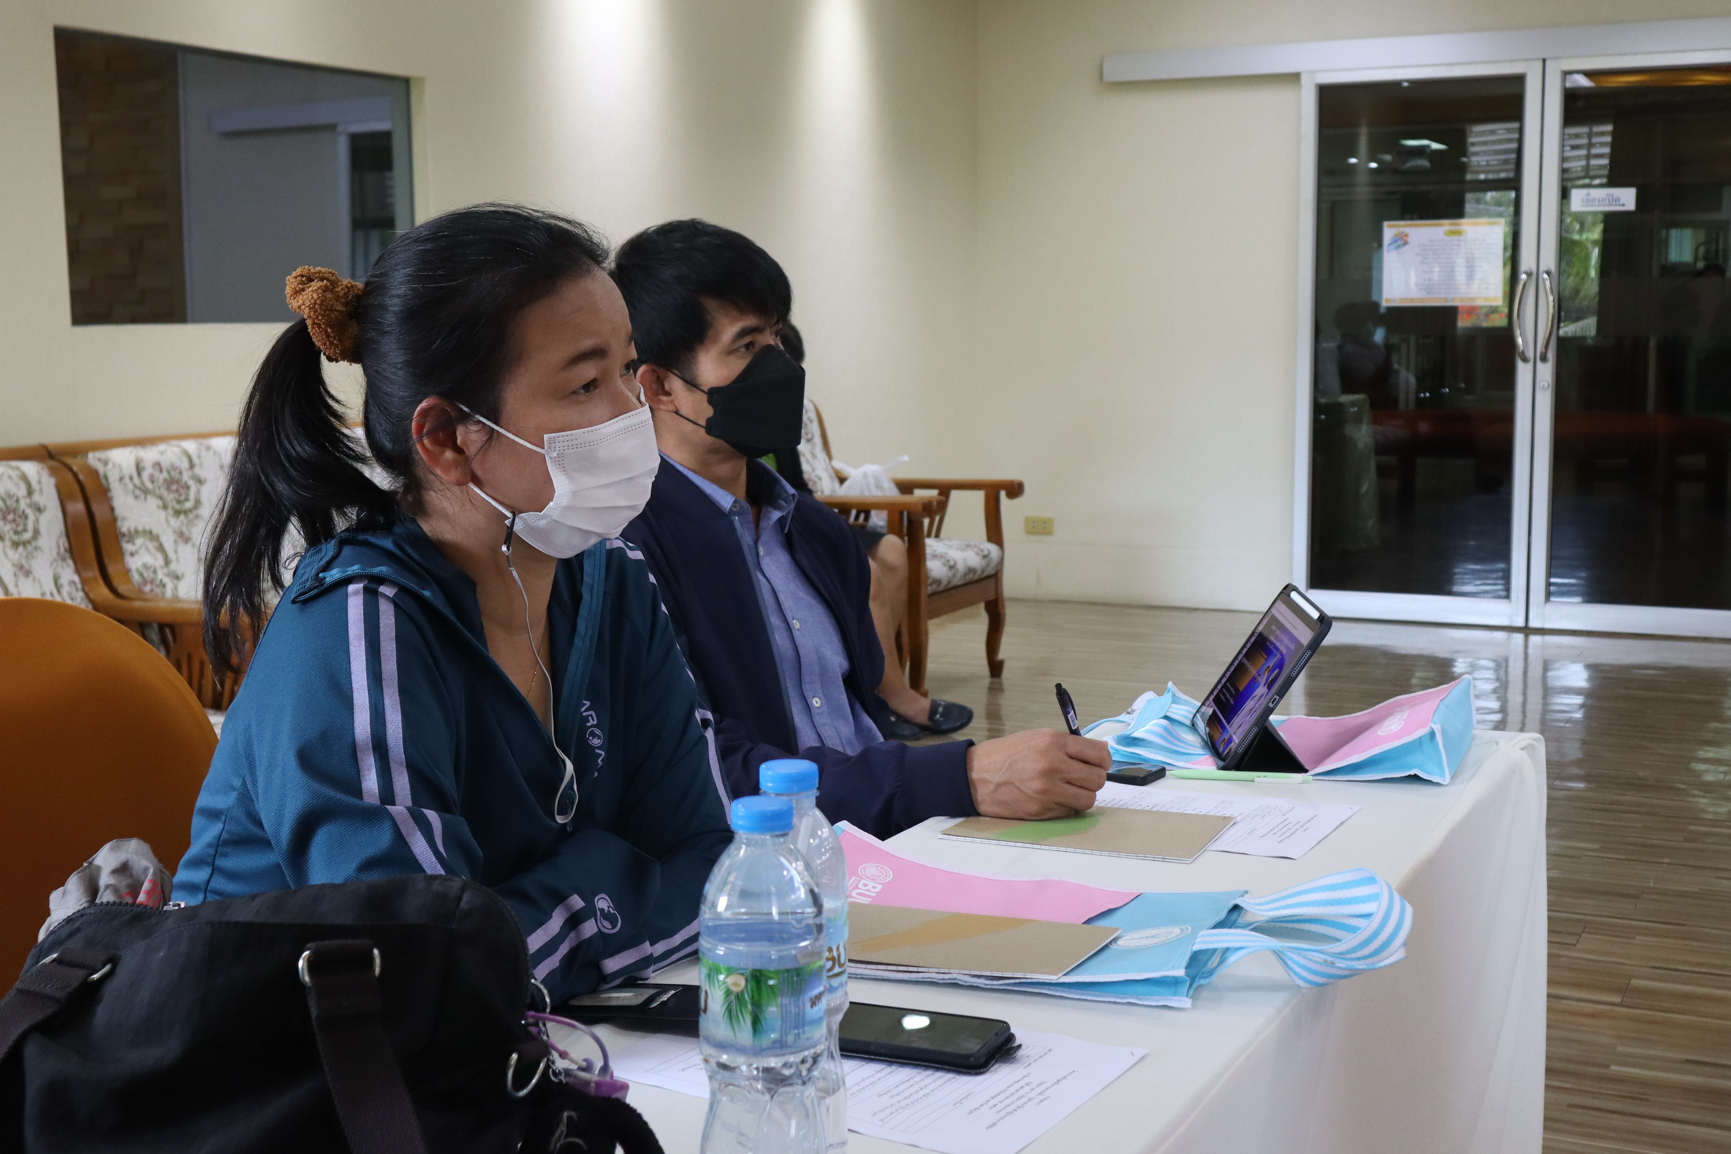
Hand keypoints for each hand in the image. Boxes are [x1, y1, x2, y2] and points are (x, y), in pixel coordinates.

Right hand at [965, 730, 1110, 820]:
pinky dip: (1067, 806)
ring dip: (1082, 795)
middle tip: (1082, 777)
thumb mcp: (1037, 738)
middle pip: (1098, 779)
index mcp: (1053, 742)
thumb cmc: (1006, 755)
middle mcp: (1053, 766)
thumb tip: (1100, 755)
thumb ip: (1068, 745)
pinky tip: (1053, 797)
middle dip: (1093, 778)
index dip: (1103, 760)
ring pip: (1088, 799)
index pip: (1099, 754)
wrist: (975, 776)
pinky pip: (1070, 811)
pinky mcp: (1042, 810)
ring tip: (1068, 789)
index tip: (1099, 763)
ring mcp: (1048, 791)